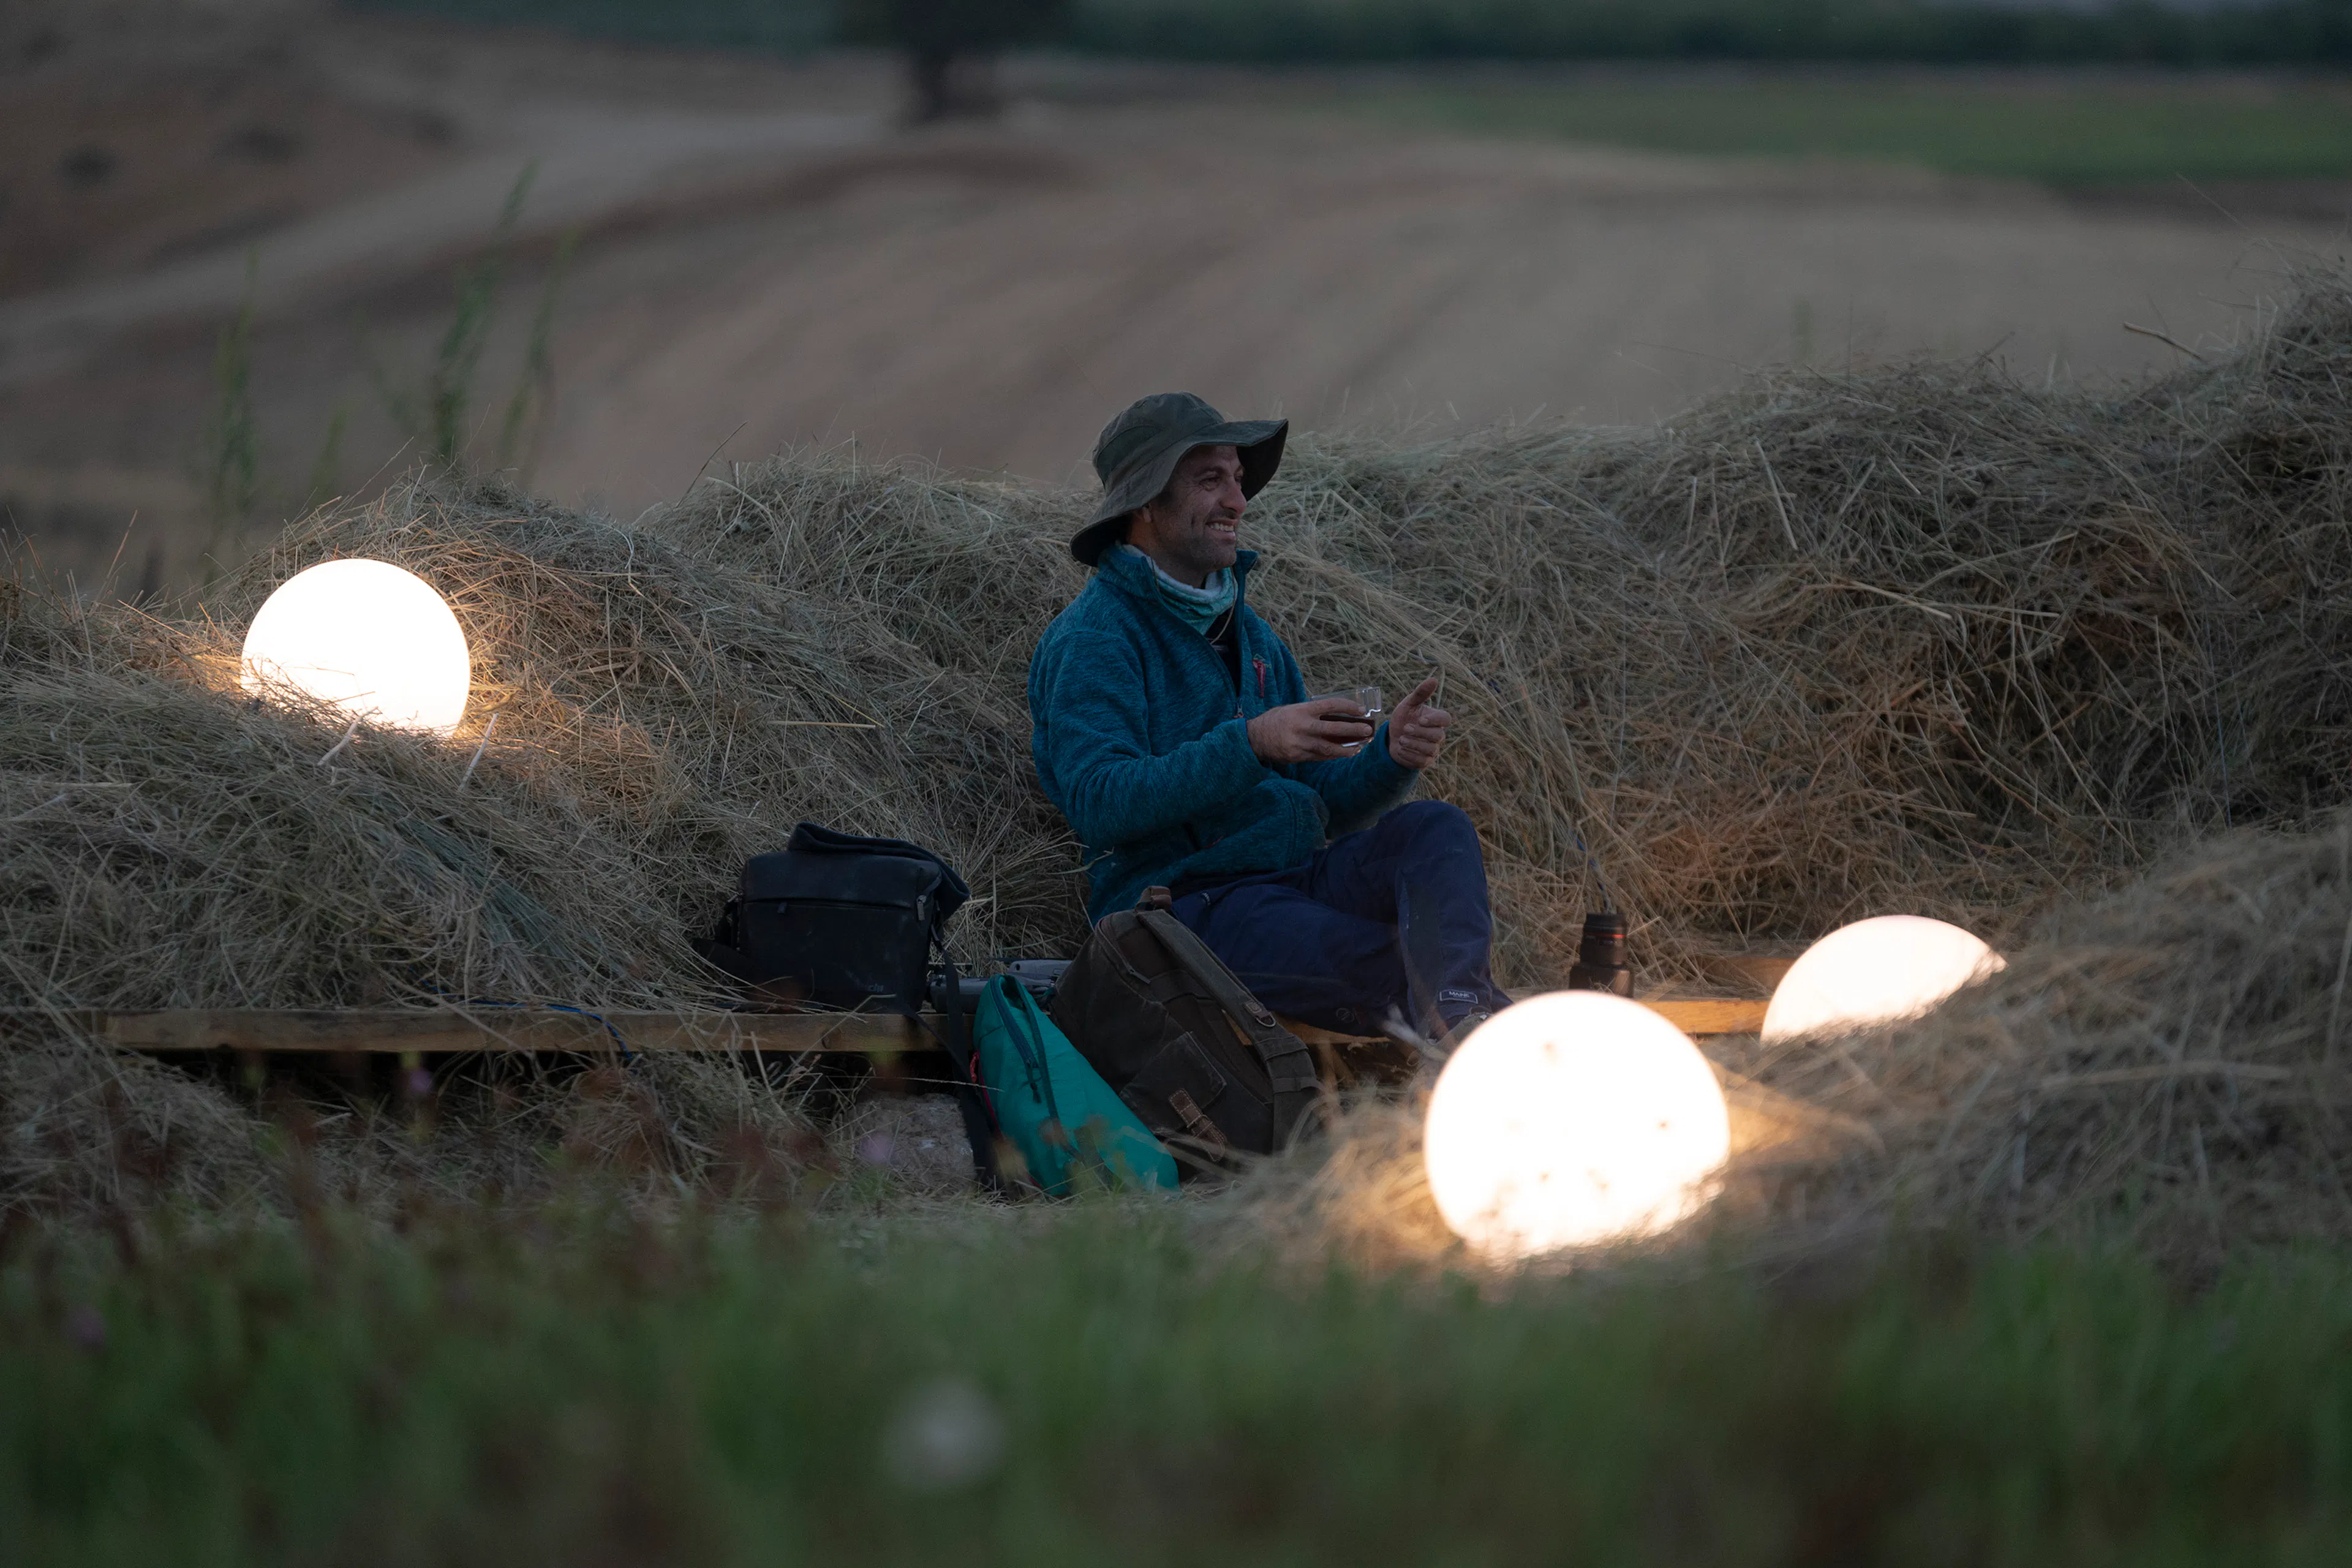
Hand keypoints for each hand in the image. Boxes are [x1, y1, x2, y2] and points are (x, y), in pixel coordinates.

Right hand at [1247, 697, 1377, 763]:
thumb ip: (1311, 711)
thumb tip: (1335, 714)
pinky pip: (1320, 756)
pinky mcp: (1298, 756)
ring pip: (1329, 747)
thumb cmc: (1276, 720)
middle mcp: (1302, 726)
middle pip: (1333, 728)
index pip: (1330, 705)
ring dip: (1347, 748)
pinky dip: (1333, 755)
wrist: (1255, 738)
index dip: (1348, 707)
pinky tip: (1343, 753)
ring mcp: (1300, 743)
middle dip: (1353, 730)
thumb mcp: (1292, 709)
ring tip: (1360, 747)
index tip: (1361, 710)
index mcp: (1302, 710)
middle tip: (1367, 730)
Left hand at [1386, 676, 1449, 768]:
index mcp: (1436, 719)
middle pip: (1438, 735)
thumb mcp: (1408, 704)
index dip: (1435, 720)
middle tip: (1406, 728)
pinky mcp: (1425, 761)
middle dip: (1420, 732)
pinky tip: (1401, 749)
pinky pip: (1422, 761)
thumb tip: (1433, 679)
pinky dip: (1409, 755)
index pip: (1446, 719)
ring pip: (1431, 749)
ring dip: (1413, 744)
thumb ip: (1420, 693)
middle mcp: (1438, 734)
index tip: (1421, 719)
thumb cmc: (1403, 718)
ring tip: (1401, 739)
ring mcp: (1433, 749)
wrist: (1391, 738)